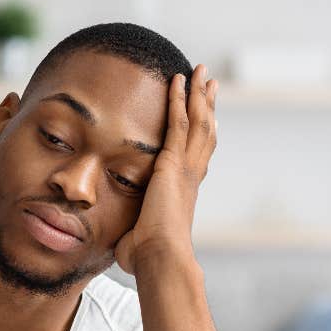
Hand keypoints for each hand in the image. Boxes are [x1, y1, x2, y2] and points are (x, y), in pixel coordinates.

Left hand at [115, 64, 217, 275]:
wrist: (159, 258)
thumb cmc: (147, 257)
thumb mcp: (138, 239)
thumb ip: (132, 233)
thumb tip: (120, 244)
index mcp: (183, 193)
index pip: (195, 157)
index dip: (201, 135)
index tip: (206, 118)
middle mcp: (189, 177)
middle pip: (204, 132)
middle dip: (207, 106)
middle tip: (211, 84)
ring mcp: (184, 168)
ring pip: (197, 122)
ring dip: (198, 95)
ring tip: (200, 72)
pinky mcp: (172, 164)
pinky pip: (178, 123)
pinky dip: (180, 99)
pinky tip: (179, 80)